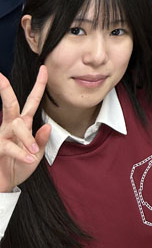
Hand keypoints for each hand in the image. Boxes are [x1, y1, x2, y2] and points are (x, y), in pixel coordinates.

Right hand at [0, 66, 50, 192]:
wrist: (6, 183)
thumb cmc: (20, 165)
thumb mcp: (37, 153)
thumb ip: (42, 140)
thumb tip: (47, 126)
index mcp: (24, 123)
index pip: (32, 101)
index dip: (39, 85)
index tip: (43, 68)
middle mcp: (12, 126)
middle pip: (10, 104)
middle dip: (5, 90)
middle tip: (0, 77)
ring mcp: (3, 136)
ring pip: (16, 126)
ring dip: (27, 138)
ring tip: (33, 150)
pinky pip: (9, 147)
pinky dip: (21, 153)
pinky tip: (29, 157)